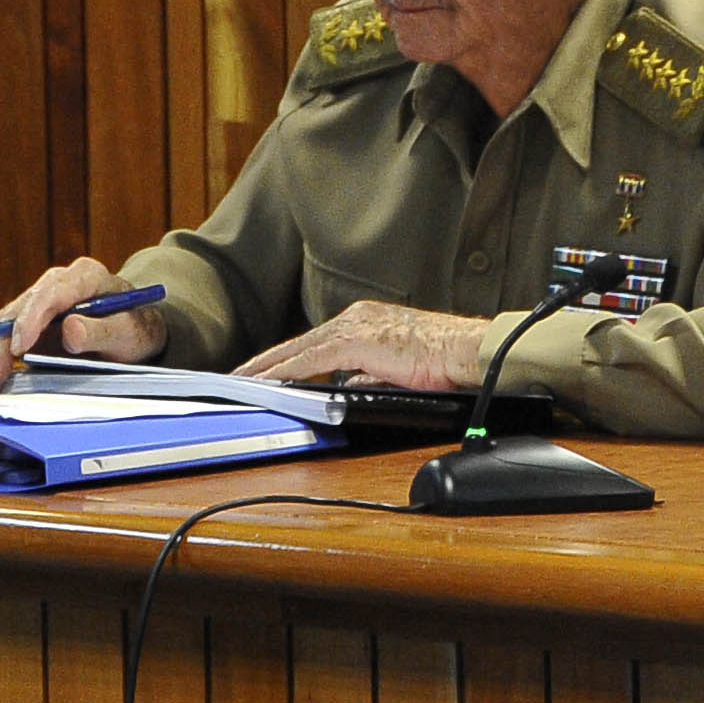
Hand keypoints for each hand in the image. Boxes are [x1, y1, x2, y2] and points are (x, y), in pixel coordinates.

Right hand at [0, 257, 168, 390]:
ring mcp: (40, 302)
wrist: (135, 331)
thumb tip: (71, 330)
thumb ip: (103, 331)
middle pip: (20, 307)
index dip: (31, 319)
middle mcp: (58, 283)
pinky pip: (3, 335)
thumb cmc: (135, 328)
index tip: (20, 347)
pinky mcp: (29, 322)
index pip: (51, 293)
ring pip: (4, 320)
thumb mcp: (131, 333)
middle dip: (3, 342)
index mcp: (86, 276)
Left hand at [232, 301, 488, 390]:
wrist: (465, 350)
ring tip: (243, 382)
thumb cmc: (443, 358)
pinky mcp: (355, 343)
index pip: (317, 342)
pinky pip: (309, 362)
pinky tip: (266, 383)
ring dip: (268, 367)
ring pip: (298, 350)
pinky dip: (284, 372)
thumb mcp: (398, 368)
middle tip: (238, 375)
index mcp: (367, 320)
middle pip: (300, 342)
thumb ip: (370, 374)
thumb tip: (351, 385)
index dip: (287, 357)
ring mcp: (355, 327)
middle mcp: (356, 317)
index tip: (265, 371)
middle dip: (266, 361)